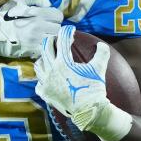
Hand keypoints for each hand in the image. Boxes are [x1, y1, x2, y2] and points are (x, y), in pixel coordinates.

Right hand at [0, 0, 63, 58]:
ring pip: (54, 40)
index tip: (47, 19)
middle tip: (44, 29)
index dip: (54, 17)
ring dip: (50, 38)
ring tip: (42, 38)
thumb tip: (49, 5)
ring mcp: (36, 41)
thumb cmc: (4, 16)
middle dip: (52, 28)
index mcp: (37, 13)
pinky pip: (47, 50)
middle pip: (58, 29)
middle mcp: (39, 27)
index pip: (58, 16)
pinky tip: (38, 46)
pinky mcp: (32, 52)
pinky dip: (45, 48)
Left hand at [34, 25, 132, 140]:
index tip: (71, 30)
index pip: (62, 40)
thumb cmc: (94, 88)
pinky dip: (42, 80)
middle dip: (50, 40)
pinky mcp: (45, 94)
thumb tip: (101, 44)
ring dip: (44, 58)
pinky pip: (39, 84)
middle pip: (45, 48)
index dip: (67, 32)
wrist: (88, 110)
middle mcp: (51, 70)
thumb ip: (102, 53)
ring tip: (49, 57)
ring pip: (39, 65)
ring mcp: (46, 83)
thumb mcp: (99, 68)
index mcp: (63, 62)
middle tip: (55, 38)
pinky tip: (47, 79)